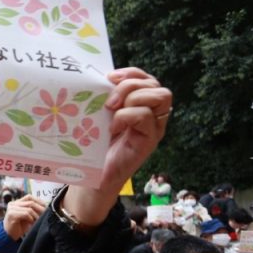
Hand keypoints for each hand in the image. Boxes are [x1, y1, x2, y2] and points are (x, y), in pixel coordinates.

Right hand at [2, 194, 44, 240]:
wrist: (9, 236)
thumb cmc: (19, 227)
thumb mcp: (27, 216)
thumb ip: (32, 210)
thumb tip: (45, 206)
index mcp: (16, 203)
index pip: (29, 197)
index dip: (38, 201)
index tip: (45, 207)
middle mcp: (13, 204)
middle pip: (30, 202)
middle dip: (39, 209)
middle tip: (45, 215)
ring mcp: (11, 208)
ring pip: (29, 208)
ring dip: (35, 215)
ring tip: (37, 220)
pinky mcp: (11, 214)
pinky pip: (26, 214)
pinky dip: (31, 218)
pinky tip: (31, 222)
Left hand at [63, 68, 172, 227]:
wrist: (92, 179)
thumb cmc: (92, 147)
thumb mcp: (96, 116)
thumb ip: (102, 99)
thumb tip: (93, 78)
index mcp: (137, 105)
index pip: (144, 78)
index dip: (130, 73)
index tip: (109, 78)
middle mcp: (151, 115)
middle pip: (155, 84)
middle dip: (130, 84)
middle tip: (108, 100)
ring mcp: (153, 128)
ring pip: (160, 95)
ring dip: (132, 97)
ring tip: (111, 111)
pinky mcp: (150, 141)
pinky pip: (146, 116)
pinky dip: (127, 116)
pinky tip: (112, 127)